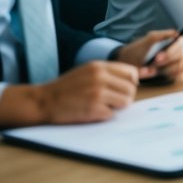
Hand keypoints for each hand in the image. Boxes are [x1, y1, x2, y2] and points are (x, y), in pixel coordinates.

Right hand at [0, 61, 138, 127]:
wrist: (43, 101)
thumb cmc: (67, 87)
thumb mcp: (87, 71)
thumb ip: (109, 72)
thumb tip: (138, 77)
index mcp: (99, 66)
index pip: (131, 73)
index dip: (131, 82)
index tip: (122, 88)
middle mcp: (100, 78)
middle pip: (131, 89)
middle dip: (125, 97)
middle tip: (113, 100)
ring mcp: (97, 94)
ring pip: (125, 102)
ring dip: (117, 106)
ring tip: (104, 106)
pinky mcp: (93, 109)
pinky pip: (112, 114)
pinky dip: (104, 115)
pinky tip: (92, 112)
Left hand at [114, 29, 182, 81]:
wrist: (129, 62)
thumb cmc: (138, 50)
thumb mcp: (146, 40)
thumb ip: (160, 35)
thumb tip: (175, 33)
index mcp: (177, 41)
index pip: (182, 45)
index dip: (171, 52)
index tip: (157, 58)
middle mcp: (182, 51)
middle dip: (167, 62)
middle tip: (153, 65)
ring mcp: (180, 63)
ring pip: (182, 67)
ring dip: (167, 70)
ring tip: (154, 69)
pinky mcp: (177, 74)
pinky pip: (182, 76)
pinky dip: (172, 76)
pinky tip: (161, 74)